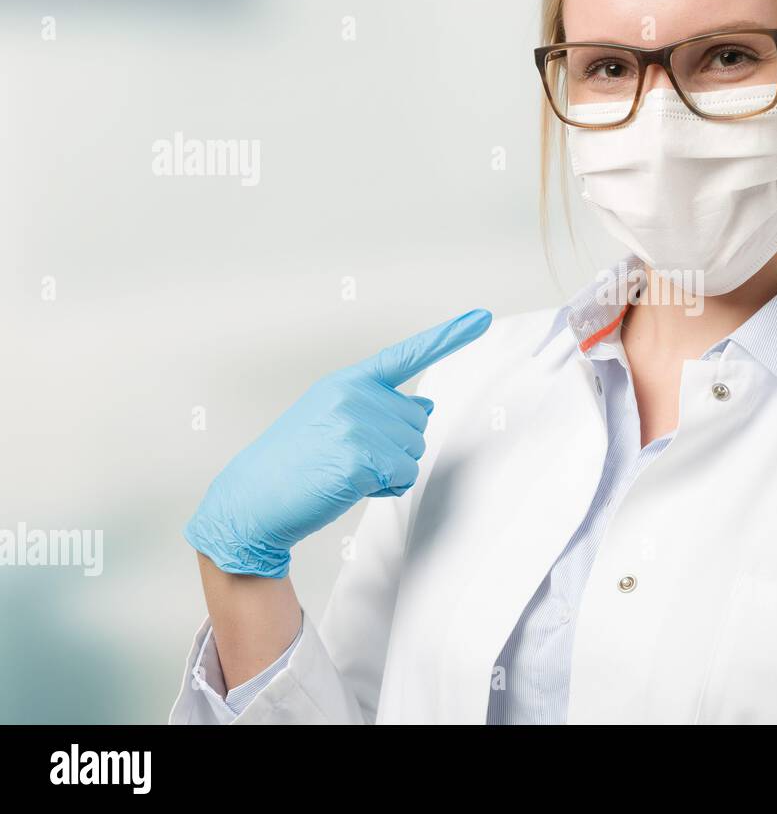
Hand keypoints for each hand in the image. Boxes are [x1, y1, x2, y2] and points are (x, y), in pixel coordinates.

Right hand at [184, 308, 491, 576]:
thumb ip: (380, 408)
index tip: (483, 317)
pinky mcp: (361, 457)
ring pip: (414, 451)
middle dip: (396, 446)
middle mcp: (355, 395)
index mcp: (348, 381)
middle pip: (418, 421)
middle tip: (349, 458)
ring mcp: (358, 424)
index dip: (450, 335)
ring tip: (345, 471)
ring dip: (391, 470)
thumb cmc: (296, 462)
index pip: (407, 354)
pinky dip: (385, 488)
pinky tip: (349, 485)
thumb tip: (425, 404)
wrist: (253, 500)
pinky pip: (403, 475)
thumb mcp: (334, 420)